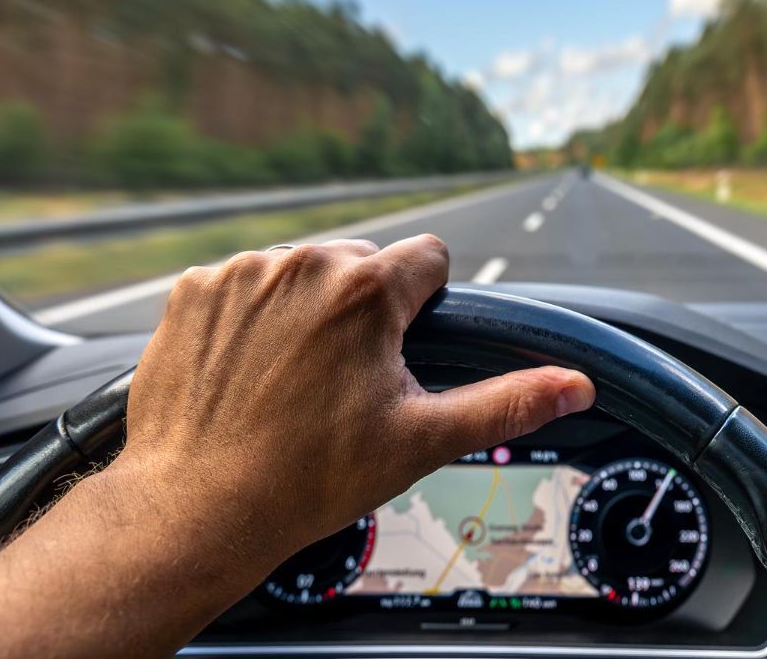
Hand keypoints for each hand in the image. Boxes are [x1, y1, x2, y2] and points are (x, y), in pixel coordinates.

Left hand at [106, 235, 595, 579]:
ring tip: (292, 380)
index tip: (403, 348)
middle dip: (365, 308)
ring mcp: (239, 274)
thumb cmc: (305, 479)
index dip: (426, 304)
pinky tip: (248, 371)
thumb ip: (505, 403)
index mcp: (365, 290)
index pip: (428, 257)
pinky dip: (250, 317)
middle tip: (346, 380)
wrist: (195, 508)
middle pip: (362, 263)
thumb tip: (573, 385)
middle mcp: (301, 264)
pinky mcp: (193, 290)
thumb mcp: (420, 441)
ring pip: (300, 272)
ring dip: (306, 309)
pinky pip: (242, 284)